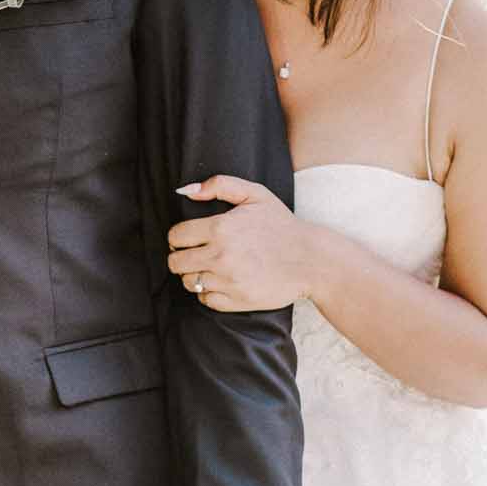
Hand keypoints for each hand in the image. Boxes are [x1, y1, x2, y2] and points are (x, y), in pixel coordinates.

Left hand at [167, 174, 314, 311]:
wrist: (311, 260)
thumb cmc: (282, 225)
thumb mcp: (256, 194)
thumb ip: (220, 185)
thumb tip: (187, 191)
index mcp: (221, 227)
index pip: (176, 236)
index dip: (178, 237)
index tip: (187, 239)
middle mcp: (220, 256)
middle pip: (176, 262)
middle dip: (181, 256)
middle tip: (194, 254)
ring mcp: (228, 281)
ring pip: (188, 282)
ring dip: (193, 275)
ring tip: (208, 268)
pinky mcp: (236, 301)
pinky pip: (205, 300)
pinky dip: (207, 292)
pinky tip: (220, 282)